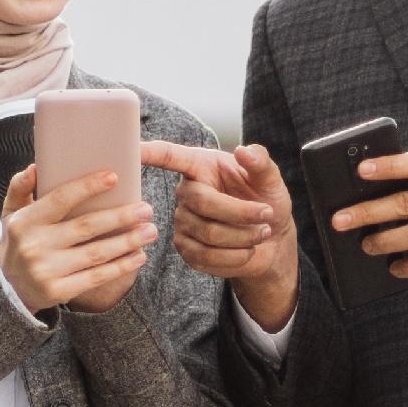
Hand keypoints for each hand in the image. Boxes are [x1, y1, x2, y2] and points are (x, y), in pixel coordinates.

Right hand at [0, 161, 152, 314]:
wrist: (7, 289)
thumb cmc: (18, 242)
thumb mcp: (10, 214)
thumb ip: (20, 189)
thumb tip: (36, 167)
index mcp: (25, 222)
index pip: (60, 199)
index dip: (88, 187)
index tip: (114, 177)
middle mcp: (35, 246)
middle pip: (86, 227)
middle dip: (120, 217)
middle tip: (146, 209)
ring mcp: (46, 271)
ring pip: (96, 253)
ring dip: (128, 242)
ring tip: (149, 231)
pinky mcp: (58, 291)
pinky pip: (96, 277)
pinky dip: (121, 266)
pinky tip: (139, 256)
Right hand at [151, 139, 297, 329]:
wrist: (272, 240)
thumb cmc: (266, 200)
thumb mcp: (270, 179)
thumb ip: (260, 163)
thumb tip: (244, 151)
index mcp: (201, 166)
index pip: (172, 157)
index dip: (152, 153)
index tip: (135, 149)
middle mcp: (186, 192)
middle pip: (204, 203)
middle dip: (242, 212)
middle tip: (267, 215)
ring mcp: (183, 223)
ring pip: (210, 234)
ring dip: (245, 236)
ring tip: (261, 232)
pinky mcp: (187, 250)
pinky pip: (208, 257)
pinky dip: (237, 256)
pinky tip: (248, 249)